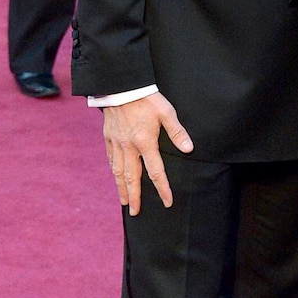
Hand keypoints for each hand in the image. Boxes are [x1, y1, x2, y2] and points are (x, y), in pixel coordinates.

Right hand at [103, 93, 193, 215]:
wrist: (120, 85)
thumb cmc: (146, 98)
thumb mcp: (166, 112)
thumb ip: (177, 131)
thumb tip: (189, 148)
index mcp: (145, 142)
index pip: (156, 172)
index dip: (163, 189)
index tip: (167, 202)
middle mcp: (129, 146)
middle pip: (132, 178)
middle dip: (135, 196)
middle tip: (135, 212)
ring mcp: (117, 142)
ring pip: (118, 171)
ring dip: (122, 188)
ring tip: (124, 201)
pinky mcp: (108, 136)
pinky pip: (110, 158)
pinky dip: (113, 170)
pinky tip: (115, 176)